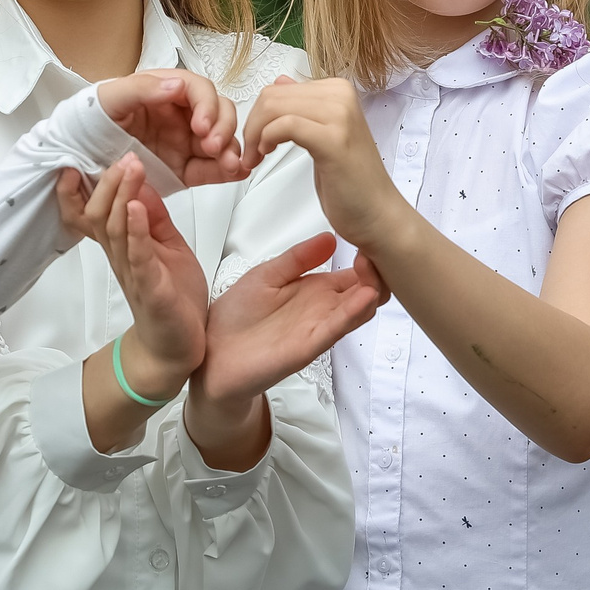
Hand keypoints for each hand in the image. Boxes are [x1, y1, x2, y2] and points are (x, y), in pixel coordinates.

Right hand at [79, 155, 207, 399]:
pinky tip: (136, 207)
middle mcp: (122, 257)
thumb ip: (155, 218)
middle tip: (123, 155)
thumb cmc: (173, 300)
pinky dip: (136, 229)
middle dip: (109, 182)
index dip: (87, 186)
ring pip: (116, 229)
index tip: (87, 159)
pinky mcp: (150, 289)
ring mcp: (134, 272)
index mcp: (124, 246)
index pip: (96, 210)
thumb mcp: (166, 247)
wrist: (178, 350)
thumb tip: (141, 185)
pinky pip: (138, 255)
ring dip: (122, 195)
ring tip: (129, 168)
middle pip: (101, 213)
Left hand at [96, 69, 250, 188]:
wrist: (77, 154)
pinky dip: (228, 170)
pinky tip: (236, 172)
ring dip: (231, 149)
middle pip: (219, 113)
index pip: (199, 91)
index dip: (208, 106)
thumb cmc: (92, 119)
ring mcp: (185, 142)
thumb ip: (142, 88)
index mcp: (167, 92)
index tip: (202, 124)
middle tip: (212, 145)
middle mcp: (181, 115)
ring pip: (222, 140)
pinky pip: (212, 168)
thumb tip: (176, 86)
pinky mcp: (185, 168)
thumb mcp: (111, 97)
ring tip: (229, 164)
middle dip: (224, 128)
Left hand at [194, 234, 386, 410]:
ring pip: (359, 311)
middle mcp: (322, 309)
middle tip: (377, 252)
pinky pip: (335, 330)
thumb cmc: (236, 317)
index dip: (369, 257)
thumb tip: (331, 237)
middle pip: (367, 292)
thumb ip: (298, 258)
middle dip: (377, 272)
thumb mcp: (267, 274)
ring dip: (371, 289)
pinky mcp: (307, 347)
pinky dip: (352, 314)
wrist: (212, 353)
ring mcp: (317, 328)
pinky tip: (364, 297)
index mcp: (315, 290)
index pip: (356, 275)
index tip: (373, 237)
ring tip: (372, 268)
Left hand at [242, 77, 407, 251]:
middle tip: (251, 154)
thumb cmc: (352, 182)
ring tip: (256, 158)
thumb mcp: (323, 134)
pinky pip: (285, 125)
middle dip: (251, 126)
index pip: (278, 89)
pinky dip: (266, 140)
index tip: (255, 141)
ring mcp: (340, 115)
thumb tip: (281, 82)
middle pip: (272, 97)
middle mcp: (341, 96)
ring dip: (255, 135)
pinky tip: (266, 156)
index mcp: (338, 91)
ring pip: (274, 108)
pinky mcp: (333, 139)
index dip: (257, 116)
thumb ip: (304, 107)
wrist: (378, 214)